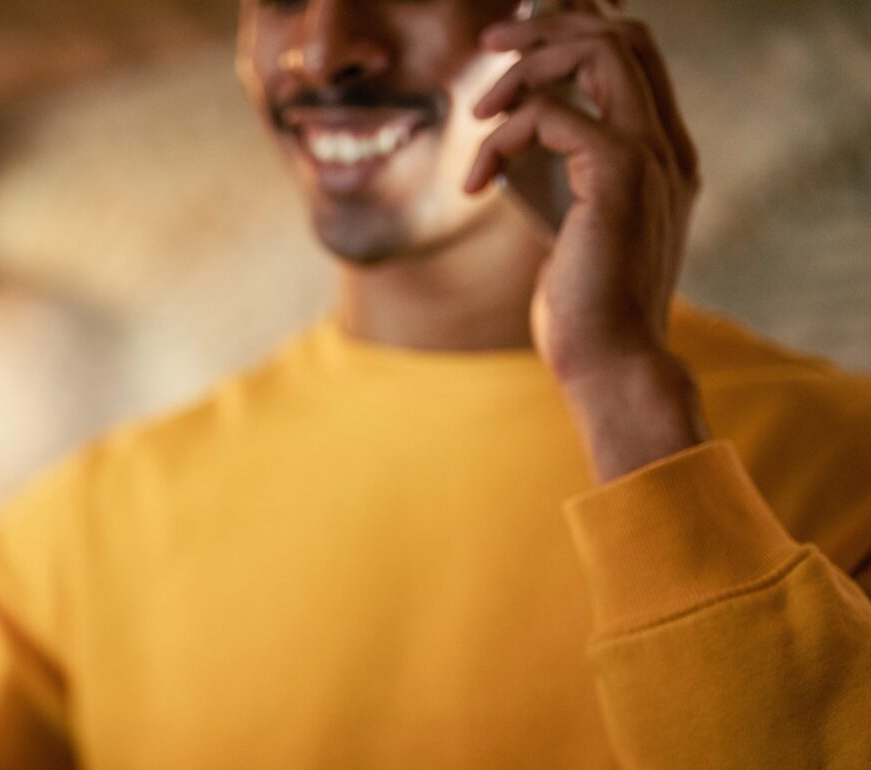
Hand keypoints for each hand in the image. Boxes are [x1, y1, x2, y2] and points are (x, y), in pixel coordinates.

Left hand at [464, 0, 699, 384]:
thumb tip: (511, 128)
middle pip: (625, 35)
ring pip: (601, 51)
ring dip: (529, 63)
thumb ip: (557, 171)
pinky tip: (476, 182)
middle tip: (493, 42)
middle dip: (552, 25)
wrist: (610, 362)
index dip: (579, 28)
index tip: (517, 41)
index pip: (635, 56)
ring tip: (480, 110)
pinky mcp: (618, 175)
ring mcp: (651, 156)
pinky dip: (502, 136)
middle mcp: (667, 146)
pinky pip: (552, 114)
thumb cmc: (582, 306)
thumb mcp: (568, 222)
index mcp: (662, 155)